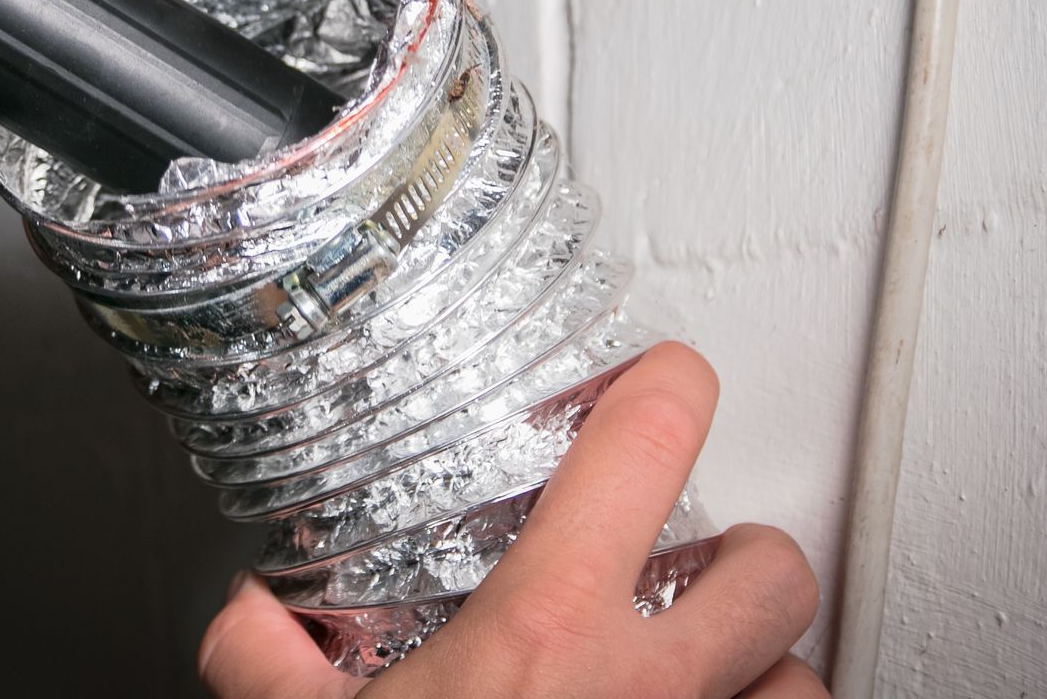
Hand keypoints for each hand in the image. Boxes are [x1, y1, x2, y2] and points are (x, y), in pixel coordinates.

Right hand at [198, 343, 827, 698]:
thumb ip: (263, 663)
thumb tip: (244, 617)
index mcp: (540, 634)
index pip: (644, 448)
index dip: (666, 387)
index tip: (659, 380)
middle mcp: (646, 691)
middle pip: (771, 567)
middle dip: (741, 551)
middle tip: (687, 561)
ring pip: (802, 676)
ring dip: (760, 663)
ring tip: (700, 669)